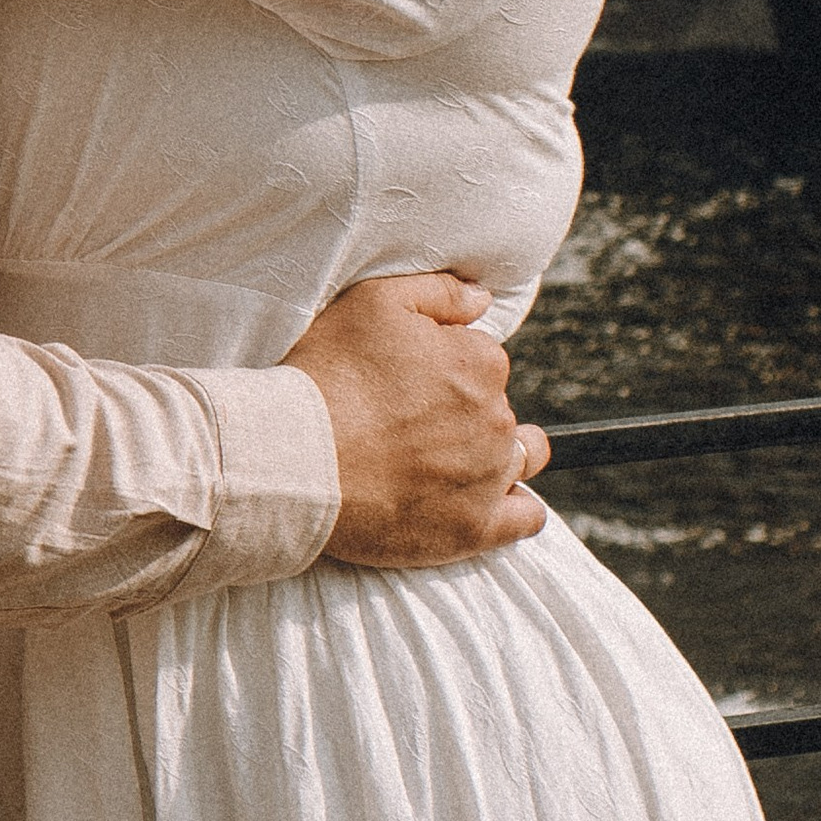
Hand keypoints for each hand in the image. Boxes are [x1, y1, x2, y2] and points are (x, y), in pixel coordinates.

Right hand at [290, 271, 548, 569]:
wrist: (296, 456)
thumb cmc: (328, 375)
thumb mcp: (374, 302)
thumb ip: (439, 293)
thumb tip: (482, 299)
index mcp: (480, 362)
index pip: (481, 358)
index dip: (444, 366)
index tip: (407, 380)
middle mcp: (496, 419)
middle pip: (496, 409)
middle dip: (463, 411)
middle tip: (409, 421)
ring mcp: (489, 476)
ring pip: (518, 459)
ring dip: (493, 455)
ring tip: (446, 461)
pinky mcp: (474, 527)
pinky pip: (525, 518)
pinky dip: (516, 508)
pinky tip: (487, 501)